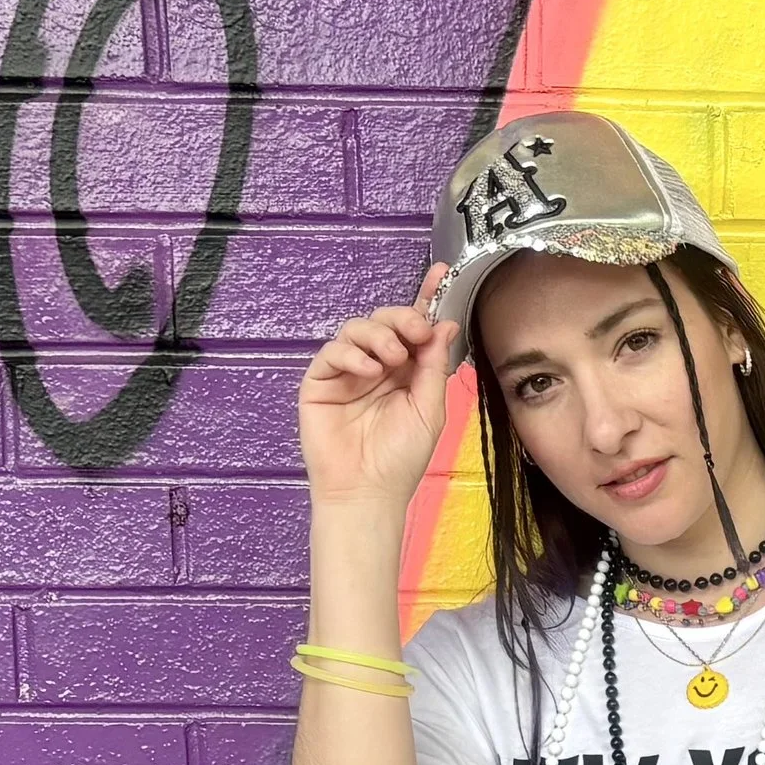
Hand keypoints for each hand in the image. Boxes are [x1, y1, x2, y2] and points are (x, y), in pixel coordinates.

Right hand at [298, 259, 462, 508]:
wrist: (367, 492)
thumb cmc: (400, 459)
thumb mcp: (429, 409)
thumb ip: (434, 366)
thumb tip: (444, 325)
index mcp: (407, 372)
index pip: (415, 329)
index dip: (426, 299)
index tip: (441, 273)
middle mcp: (377, 366)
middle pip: (387, 320)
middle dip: (403, 318)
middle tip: (415, 333)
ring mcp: (347, 372)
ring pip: (358, 328)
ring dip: (379, 336)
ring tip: (391, 361)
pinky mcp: (321, 381)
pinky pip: (333, 351)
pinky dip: (352, 353)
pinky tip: (369, 370)